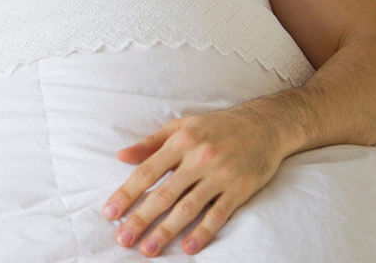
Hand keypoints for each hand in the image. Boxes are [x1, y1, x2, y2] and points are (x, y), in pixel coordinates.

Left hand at [103, 106, 290, 256]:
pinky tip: (188, 247)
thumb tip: (121, 157)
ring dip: (167, 231)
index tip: (110, 212)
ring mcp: (221, 176)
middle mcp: (199, 159)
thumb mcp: (180, 127)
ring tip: (148, 249)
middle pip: (165, 194)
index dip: (127, 194)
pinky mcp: (240, 190)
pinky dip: (203, 232)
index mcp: (180, 142)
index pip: (147, 172)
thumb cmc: (215, 127)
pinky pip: (218, 215)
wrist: (264, 125)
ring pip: (188, 208)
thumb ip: (150, 144)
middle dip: (141, 218)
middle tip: (123, 238)